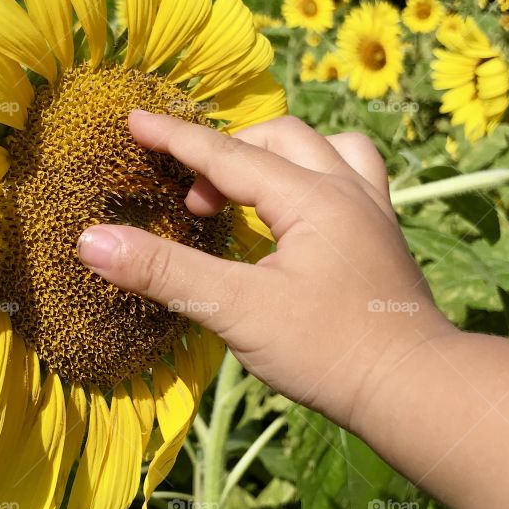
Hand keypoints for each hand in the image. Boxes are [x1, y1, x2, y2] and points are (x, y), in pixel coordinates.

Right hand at [76, 111, 454, 432]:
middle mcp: (348, 191)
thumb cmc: (328, 351)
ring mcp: (374, 212)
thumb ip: (165, 272)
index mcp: (311, 197)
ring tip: (248, 192)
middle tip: (193, 201)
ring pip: (326, 149)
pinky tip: (298, 217)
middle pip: (281, 139)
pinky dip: (314, 178)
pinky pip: (351, 178)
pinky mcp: (385, 240)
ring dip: (280, 156)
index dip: (176, 138)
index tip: (134, 119)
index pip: (228, 154)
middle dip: (227, 154)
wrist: (416, 388)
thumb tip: (92, 241)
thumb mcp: (237, 310)